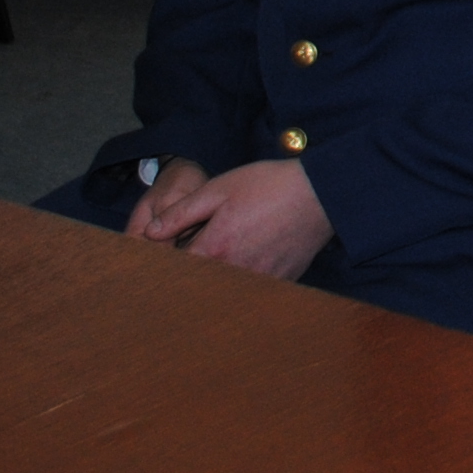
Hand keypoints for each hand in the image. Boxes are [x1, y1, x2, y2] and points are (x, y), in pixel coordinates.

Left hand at [133, 157, 334, 279]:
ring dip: (219, 277)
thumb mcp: (218, 189)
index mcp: (214, 249)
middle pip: (200, 283)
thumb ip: (181, 213)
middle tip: (193, 253)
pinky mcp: (280, 281)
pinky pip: (253, 287)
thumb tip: (150, 232)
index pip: (177, 269)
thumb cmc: (268, 185)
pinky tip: (252, 258)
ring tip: (226, 255)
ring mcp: (259, 280)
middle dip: (192, 273)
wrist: (321, 193)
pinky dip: (246, 278)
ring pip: (227, 287)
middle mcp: (234, 272)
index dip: (167, 263)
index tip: (162, 257)